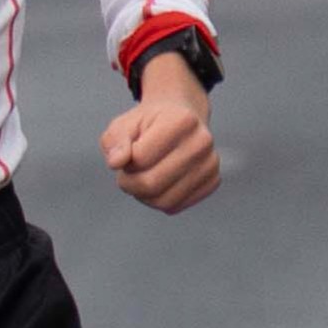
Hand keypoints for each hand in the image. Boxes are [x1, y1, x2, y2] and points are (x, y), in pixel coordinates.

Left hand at [96, 66, 224, 212]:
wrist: (179, 121)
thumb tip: (116, 162)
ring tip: (142, 177)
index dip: (124, 161)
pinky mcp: (213, 182)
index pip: (140, 158)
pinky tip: (158, 184)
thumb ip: (115, 141)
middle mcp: (202, 141)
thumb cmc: (148, 125)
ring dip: (143, 195)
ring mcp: (211, 163)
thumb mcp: (124, 125)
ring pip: (163, 200)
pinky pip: (175, 206)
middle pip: (151, 183)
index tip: (128, 152)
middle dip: (130, 183)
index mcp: (182, 120)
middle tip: (128, 172)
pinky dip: (158, 201)